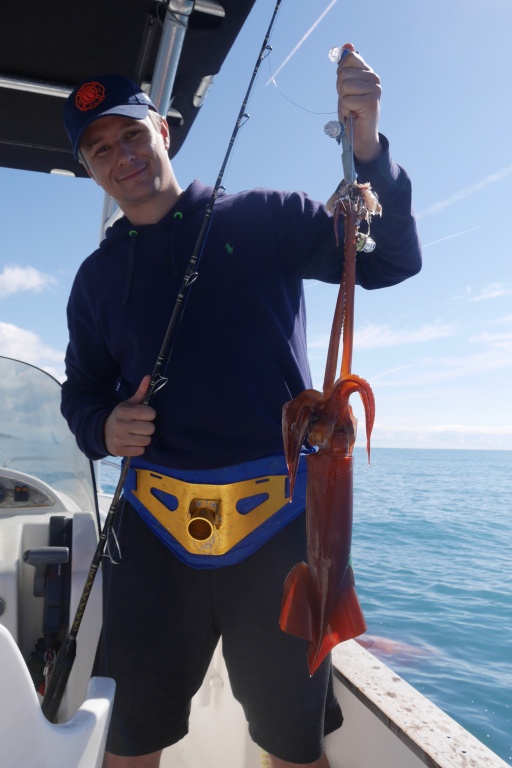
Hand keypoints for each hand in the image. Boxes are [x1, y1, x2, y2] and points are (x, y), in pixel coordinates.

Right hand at [103, 375, 155, 456]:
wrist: (102, 433)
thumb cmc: (121, 417)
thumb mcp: (128, 404)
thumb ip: (141, 392)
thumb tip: (148, 377)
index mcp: (123, 411)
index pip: (150, 413)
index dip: (150, 415)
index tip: (144, 416)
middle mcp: (120, 424)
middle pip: (150, 428)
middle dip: (148, 428)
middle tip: (141, 426)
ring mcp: (119, 439)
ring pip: (147, 441)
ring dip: (145, 438)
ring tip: (137, 434)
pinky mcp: (120, 451)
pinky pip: (141, 451)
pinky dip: (139, 448)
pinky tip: (133, 442)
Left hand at [337, 43, 381, 163]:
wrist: (360, 136)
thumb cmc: (352, 112)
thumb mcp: (346, 88)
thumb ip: (345, 68)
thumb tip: (347, 45)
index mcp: (368, 73)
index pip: (349, 58)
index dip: (341, 73)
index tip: (345, 87)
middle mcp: (374, 78)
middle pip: (343, 73)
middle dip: (340, 90)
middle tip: (349, 102)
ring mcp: (374, 90)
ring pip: (344, 86)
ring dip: (343, 101)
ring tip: (351, 108)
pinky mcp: (371, 102)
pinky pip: (346, 100)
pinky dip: (345, 110)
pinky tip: (353, 115)